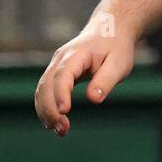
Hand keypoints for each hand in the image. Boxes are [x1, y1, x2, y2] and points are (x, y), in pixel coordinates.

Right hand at [34, 17, 135, 136]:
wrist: (110, 30)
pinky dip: (47, 108)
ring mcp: (56, 66)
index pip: (63, 75)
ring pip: (42, 90)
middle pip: (46, 85)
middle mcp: (60, 59)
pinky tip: (55, 123)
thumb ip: (106, 80)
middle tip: (62, 130)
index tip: (65, 111)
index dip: (61, 94)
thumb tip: (93, 99)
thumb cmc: (116, 47)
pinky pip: (45, 92)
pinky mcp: (57, 74)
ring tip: (60, 131)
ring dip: (46, 112)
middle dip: (50, 109)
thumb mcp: (119, 62)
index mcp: (76, 53)